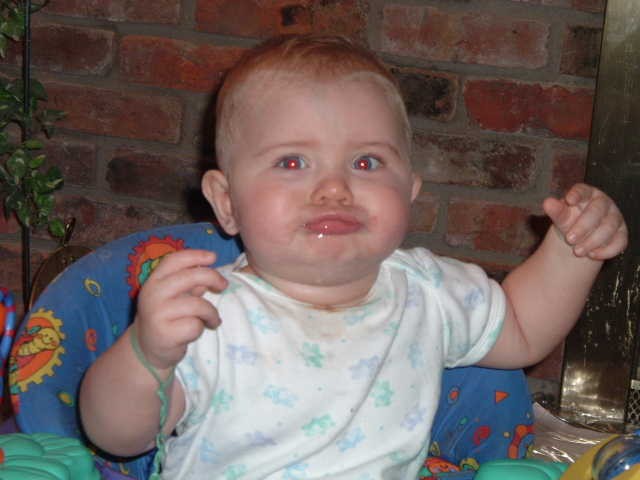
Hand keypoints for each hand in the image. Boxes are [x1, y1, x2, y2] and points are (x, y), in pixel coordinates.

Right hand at [133, 249, 227, 369]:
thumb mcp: (176, 295)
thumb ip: (190, 282)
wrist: (148, 348)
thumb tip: (209, 268)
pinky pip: (195, 325)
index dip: (195, 255)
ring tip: (214, 319)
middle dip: (213, 278)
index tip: (213, 257)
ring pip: (198, 305)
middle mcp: (153, 294)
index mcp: (154, 281)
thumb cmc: (167, 317)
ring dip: (212, 313)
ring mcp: (157, 314)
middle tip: (224, 285)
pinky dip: (201, 328)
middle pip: (190, 277)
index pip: (174, 260)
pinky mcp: (165, 334)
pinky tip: (197, 331)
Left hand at [543, 183, 627, 259]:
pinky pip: (619, 242)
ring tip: (577, 251)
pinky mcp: (621, 234)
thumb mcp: (561, 217)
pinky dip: (606, 250)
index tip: (569, 200)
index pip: (583, 190)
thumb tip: (547, 202)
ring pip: (608, 227)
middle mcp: (603, 203)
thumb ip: (556, 211)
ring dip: (592, 241)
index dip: (577, 194)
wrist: (579, 238)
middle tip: (569, 239)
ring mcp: (615, 218)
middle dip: (583, 226)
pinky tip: (592, 255)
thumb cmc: (569, 221)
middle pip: (597, 211)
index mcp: (587, 194)